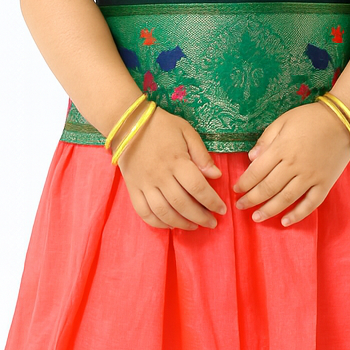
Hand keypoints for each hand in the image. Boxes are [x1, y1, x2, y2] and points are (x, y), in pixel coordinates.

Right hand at [116, 105, 227, 230]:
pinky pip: (144, 212)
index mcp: (177, 161)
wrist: (127, 123)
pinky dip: (157, 223)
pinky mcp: (133, 188)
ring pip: (164, 212)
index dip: (212, 202)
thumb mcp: (186, 132)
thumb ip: (202, 155)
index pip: (198, 188)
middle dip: (201, 217)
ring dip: (181, 223)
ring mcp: (144, 184)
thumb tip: (216, 176)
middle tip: (212, 223)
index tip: (222, 210)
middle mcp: (160, 175)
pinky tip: (170, 225)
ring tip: (194, 226)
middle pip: (182, 204)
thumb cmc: (161, 126)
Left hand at [232, 100, 349, 225]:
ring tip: (257, 217)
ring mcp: (311, 176)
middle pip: (268, 188)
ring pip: (286, 199)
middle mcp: (294, 165)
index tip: (236, 189)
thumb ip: (266, 140)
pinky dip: (297, 215)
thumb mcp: (283, 121)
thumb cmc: (310, 118)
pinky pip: (310, 204)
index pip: (257, 171)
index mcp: (282, 148)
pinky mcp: (325, 183)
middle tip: (240, 206)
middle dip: (251, 199)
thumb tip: (251, 158)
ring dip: (269, 210)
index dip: (244, 183)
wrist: (343, 120)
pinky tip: (285, 221)